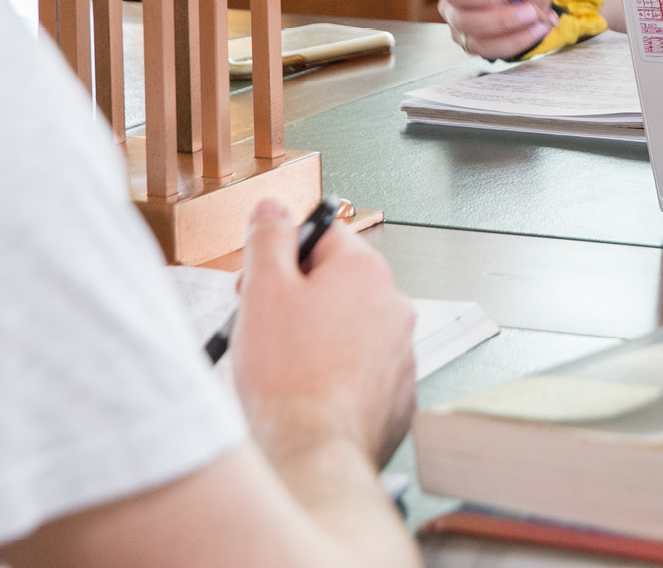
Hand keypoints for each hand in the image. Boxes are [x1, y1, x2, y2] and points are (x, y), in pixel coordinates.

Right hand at [232, 199, 416, 468]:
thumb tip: (274, 208)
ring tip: (281, 365)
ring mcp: (400, 351)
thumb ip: (268, 239)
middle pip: (337, 281)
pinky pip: (360, 369)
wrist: (313, 454)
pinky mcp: (397, 393)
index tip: (262, 276)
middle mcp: (393, 305)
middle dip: (297, 297)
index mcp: (364, 271)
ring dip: (316, 336)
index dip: (283, 253)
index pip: (323, 234)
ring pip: (348, 328)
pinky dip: (334, 375)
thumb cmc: (290, 379)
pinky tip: (306, 393)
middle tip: (262, 323)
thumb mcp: (263, 291)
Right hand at [439, 0, 557, 58]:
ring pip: (481, 43)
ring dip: (514, 35)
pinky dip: (520, 42)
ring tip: (541, 21)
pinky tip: (539, 28)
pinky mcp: (478, 47)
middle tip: (532, 11)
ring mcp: (462, 31)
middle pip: (466, 21)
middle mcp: (452, 8)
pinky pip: (496, 52)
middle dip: (502, 19)